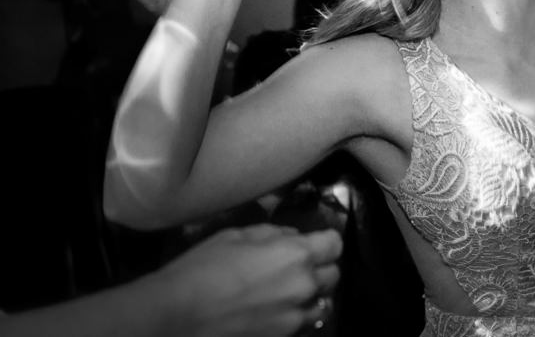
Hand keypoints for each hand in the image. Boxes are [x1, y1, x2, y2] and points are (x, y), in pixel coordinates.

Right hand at [154, 225, 341, 336]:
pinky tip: (275, 312)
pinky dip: (295, 316)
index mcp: (296, 255)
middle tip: (298, 266)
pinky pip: (302, 325)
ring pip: (321, 304)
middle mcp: (304, 286)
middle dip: (319, 267)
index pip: (334, 243)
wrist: (176, 316)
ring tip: (288, 293)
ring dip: (310, 296)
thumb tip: (291, 237)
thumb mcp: (237, 235)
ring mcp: (294, 318)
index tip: (313, 241)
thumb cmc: (203, 268)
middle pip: (333, 274)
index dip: (324, 240)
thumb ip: (273, 234)